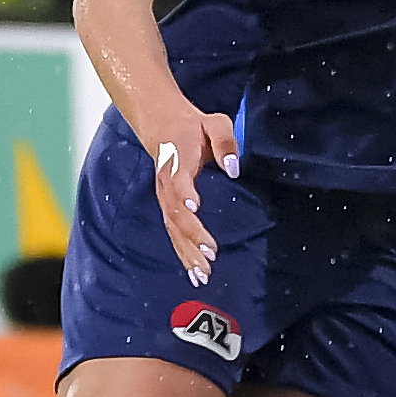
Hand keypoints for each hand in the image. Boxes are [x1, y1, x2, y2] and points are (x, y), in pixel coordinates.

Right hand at [136, 99, 239, 284]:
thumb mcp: (215, 122)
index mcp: (178, 161)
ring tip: (203, 274)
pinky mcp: (167, 207)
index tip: (195, 207)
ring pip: (173, 229)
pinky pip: (173, 233)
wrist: (161, 124)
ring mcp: (165, 198)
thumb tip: (234, 168)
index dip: (185, 194)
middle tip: (212, 255)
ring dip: (188, 253)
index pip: (178, 181)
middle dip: (193, 236)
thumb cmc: (193, 126)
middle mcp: (167, 184)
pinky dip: (183, 254)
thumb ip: (226, 142)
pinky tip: (194, 272)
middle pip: (176, 214)